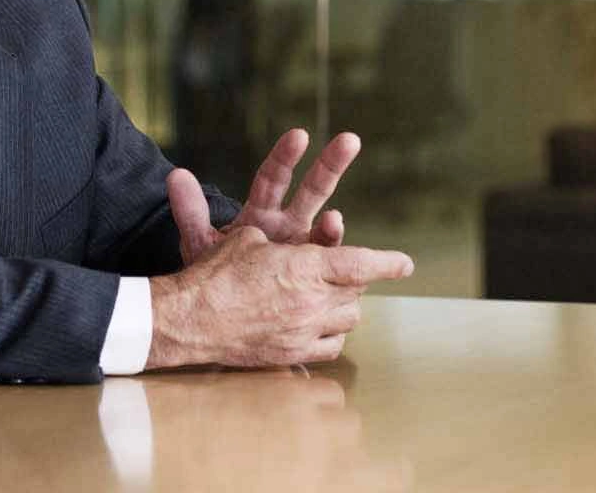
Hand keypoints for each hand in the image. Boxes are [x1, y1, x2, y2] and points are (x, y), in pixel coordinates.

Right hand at [145, 226, 413, 369]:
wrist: (189, 319)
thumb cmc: (214, 273)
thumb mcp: (248, 239)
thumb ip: (277, 240)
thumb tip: (284, 243)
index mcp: (305, 266)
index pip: (360, 264)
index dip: (387, 262)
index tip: (406, 264)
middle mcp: (312, 302)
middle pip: (356, 293)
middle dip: (356, 282)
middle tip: (348, 274)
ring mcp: (304, 332)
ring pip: (348, 321)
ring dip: (345, 307)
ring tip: (332, 298)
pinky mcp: (292, 355)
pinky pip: (329, 348)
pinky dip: (331, 336)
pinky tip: (320, 327)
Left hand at [169, 128, 357, 264]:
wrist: (223, 314)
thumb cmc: (213, 276)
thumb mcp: (199, 244)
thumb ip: (190, 212)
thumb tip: (175, 175)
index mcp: (260, 213)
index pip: (273, 178)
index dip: (285, 157)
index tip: (298, 136)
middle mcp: (286, 226)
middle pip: (311, 190)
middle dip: (330, 165)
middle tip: (349, 141)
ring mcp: (303, 252)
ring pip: (327, 229)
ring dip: (333, 225)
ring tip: (334, 220)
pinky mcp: (312, 277)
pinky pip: (327, 268)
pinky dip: (332, 263)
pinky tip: (339, 264)